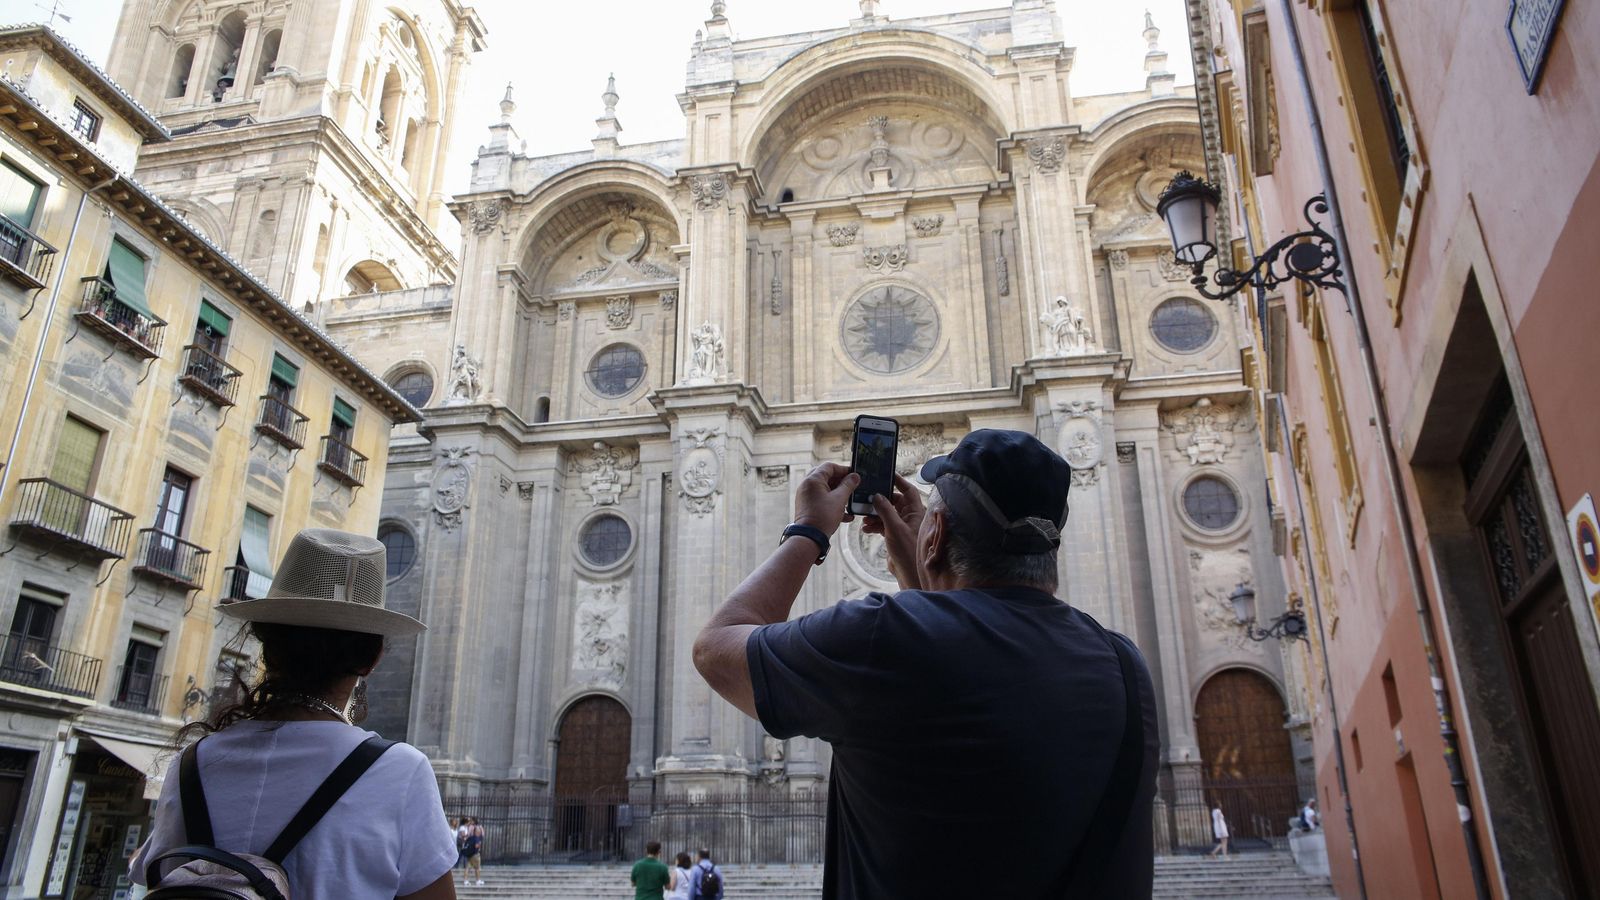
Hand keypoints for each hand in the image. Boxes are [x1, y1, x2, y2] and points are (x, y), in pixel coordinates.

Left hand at [793, 462, 859, 536]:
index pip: (829, 466)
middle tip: (852, 487)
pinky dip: (832, 503)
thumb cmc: (823, 517)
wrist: (809, 537)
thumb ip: (848, 485)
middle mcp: (807, 485)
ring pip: (825, 489)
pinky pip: (821, 499)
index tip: (854, 475)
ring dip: (838, 493)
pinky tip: (845, 514)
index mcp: (813, 480)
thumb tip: (855, 476)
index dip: (843, 469)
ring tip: (849, 501)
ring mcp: (806, 496)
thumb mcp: (840, 499)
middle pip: (827, 477)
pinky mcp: (807, 506)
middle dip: (841, 482)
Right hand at [861, 472, 926, 589]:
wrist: (908, 572)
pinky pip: (883, 524)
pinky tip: (866, 529)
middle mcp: (910, 516)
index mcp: (916, 511)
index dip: (898, 481)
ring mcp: (902, 525)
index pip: (908, 490)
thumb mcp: (894, 528)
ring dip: (874, 515)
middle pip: (893, 501)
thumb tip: (877, 495)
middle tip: (867, 499)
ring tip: (864, 519)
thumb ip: (885, 510)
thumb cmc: (908, 550)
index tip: (886, 475)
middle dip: (880, 501)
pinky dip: (874, 525)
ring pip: (886, 513)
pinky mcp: (894, 535)